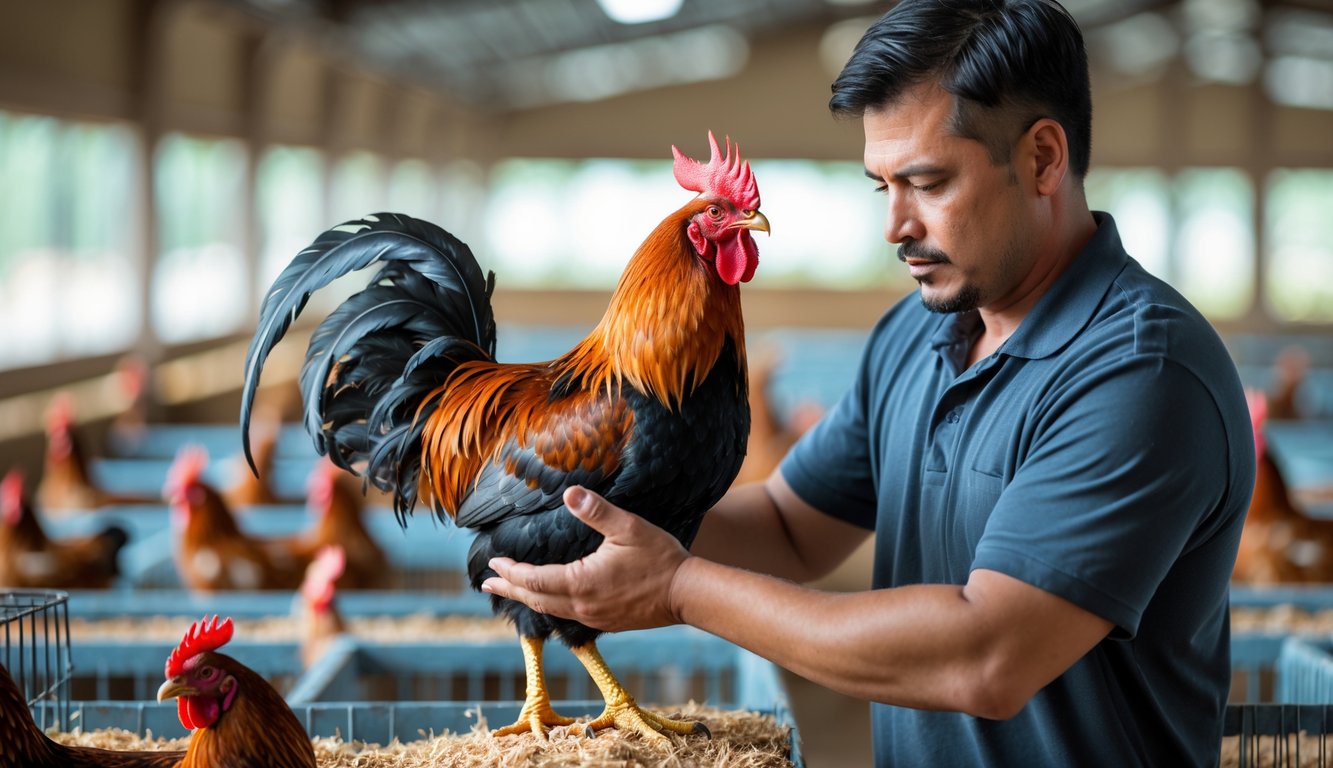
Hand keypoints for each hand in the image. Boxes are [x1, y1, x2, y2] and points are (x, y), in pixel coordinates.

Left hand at [481, 486, 690, 631]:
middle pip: (534, 600)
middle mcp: (582, 605)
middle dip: (509, 588)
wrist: (686, 594)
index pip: (533, 579)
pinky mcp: (606, 623)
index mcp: (581, 583)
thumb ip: (597, 511)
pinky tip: (551, 601)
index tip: (493, 562)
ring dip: (528, 599)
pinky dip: (550, 607)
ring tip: (513, 591)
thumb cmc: (659, 559)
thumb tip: (570, 492)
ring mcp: (594, 618)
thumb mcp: (628, 528)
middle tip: (487, 582)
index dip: (511, 571)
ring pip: (550, 611)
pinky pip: (568, 617)